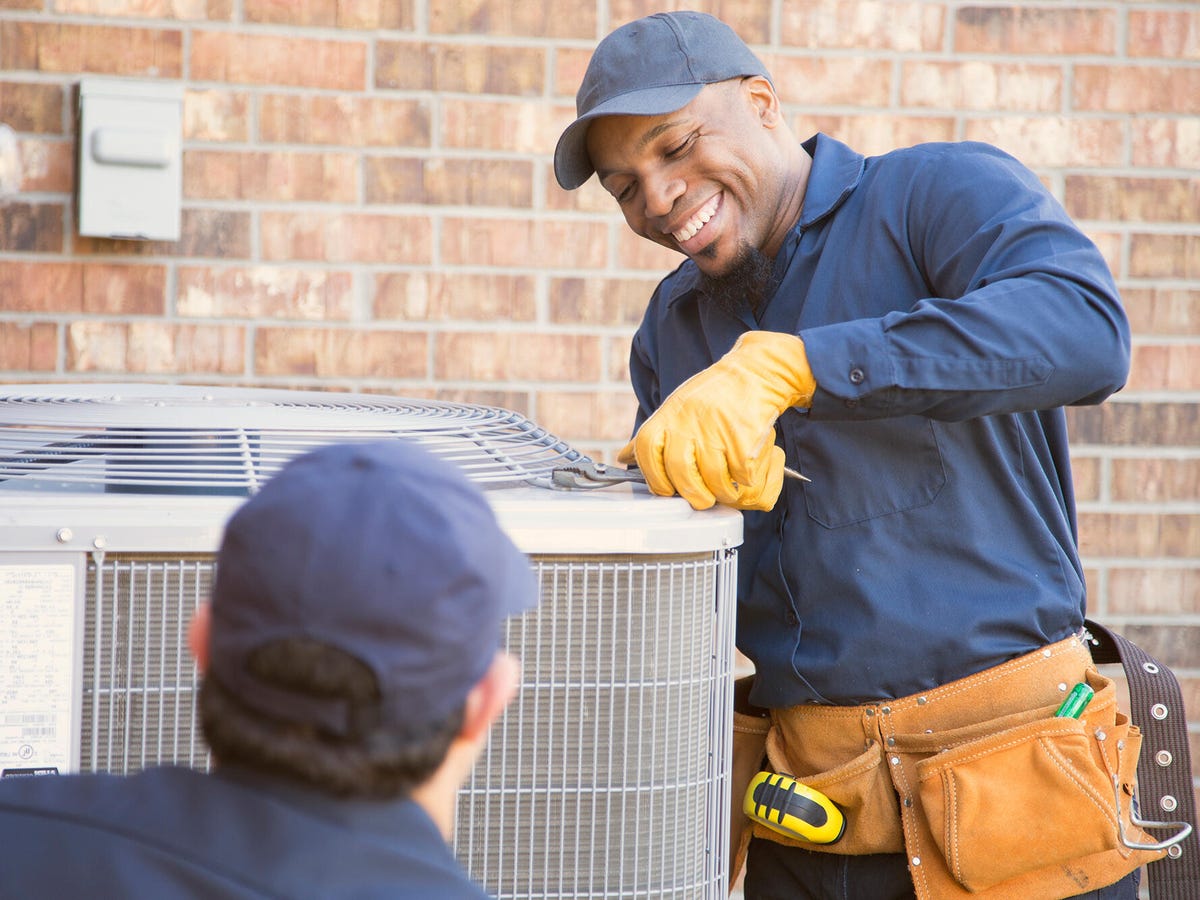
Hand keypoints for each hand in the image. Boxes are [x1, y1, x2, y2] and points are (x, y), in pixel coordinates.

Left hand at [618, 331, 814, 509]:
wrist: (754, 373)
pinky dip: (745, 480)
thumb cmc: (714, 395)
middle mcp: (688, 421)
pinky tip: (744, 473)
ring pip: (713, 478)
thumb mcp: (676, 407)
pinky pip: (741, 473)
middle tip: (701, 500)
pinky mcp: (743, 437)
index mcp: (669, 415)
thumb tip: (624, 456)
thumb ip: (652, 436)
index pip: (646, 450)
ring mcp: (716, 429)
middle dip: (691, 493)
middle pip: (679, 470)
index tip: (666, 490)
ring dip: (721, 492)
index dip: (653, 476)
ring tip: (726, 492)